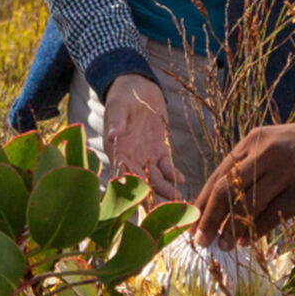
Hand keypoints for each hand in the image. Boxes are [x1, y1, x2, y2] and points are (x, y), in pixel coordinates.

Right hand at [101, 73, 183, 201]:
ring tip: (177, 198)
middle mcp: (130, 157)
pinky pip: (166, 167)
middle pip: (139, 180)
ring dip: (165, 189)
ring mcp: (145, 155)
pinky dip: (173, 174)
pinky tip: (182, 179)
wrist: (137, 86)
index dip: (129, 184)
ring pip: (155, 178)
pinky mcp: (159, 150)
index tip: (138, 196)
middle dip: (150, 195)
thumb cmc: (123, 95)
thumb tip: (112, 135)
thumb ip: (116, 120)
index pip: (121, 170)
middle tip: (162, 210)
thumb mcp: (119, 105)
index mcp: (116, 149)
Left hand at [192, 123, 294, 244]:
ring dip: (230, 228)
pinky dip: (255, 231)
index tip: (190, 221)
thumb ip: (245, 167)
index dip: (202, 200)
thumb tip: (213, 201)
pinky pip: (272, 214)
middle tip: (199, 240)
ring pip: (248, 203)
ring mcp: (286, 172)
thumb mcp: (269, 146)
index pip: (219, 174)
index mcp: (252, 141)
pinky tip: (244, 242)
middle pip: (227, 189)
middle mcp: (266, 153)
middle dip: (209, 217)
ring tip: (221, 245)